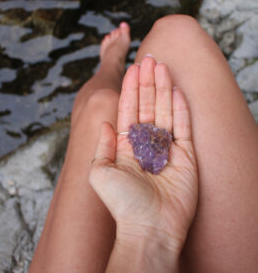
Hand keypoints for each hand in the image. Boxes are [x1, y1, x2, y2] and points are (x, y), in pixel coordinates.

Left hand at [89, 57, 197, 253]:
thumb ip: (103, 146)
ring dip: (163, 88)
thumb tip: (106, 124)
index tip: (132, 68)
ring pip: (165, 111)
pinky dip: (180, 107)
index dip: (130, 89)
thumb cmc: (122, 203)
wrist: (149, 227)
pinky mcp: (185, 155)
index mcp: (126, 145)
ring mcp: (167, 148)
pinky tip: (175, 89)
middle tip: (148, 58)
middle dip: (147, 82)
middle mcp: (146, 144)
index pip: (129, 109)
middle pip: (147, 105)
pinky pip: (183, 126)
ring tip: (160, 66)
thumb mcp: (101, 172)